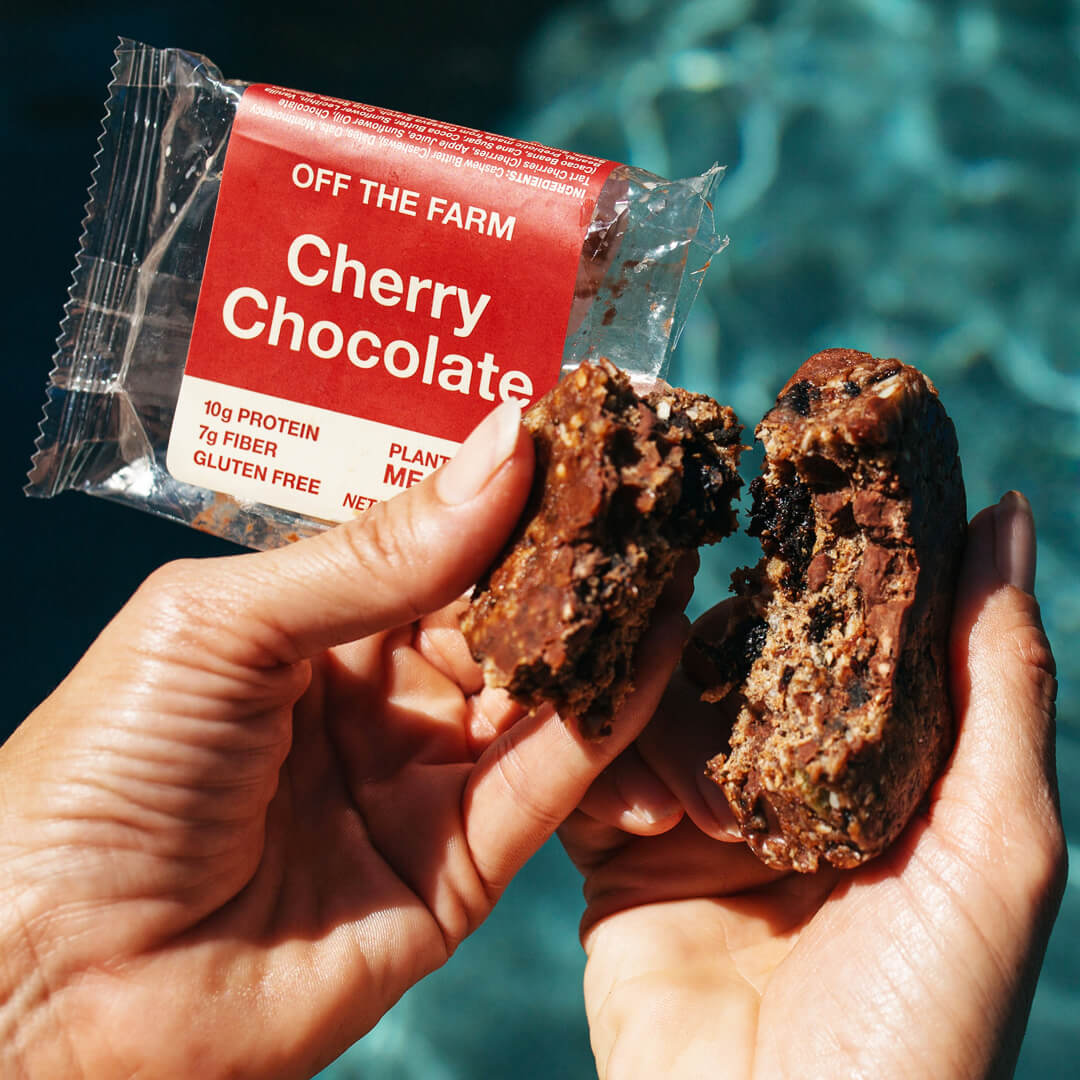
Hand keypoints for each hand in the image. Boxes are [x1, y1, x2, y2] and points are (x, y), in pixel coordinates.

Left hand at [0, 402, 690, 1079]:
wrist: (56, 983)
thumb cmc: (102, 776)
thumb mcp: (226, 626)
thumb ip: (376, 552)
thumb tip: (505, 444)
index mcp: (312, 624)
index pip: (434, 543)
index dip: (505, 493)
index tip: (581, 436)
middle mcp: (376, 695)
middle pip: (498, 615)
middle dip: (571, 560)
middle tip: (648, 493)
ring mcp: (421, 778)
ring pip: (538, 693)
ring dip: (604, 631)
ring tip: (671, 559)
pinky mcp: (459, 865)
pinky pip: (547, 781)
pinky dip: (607, 721)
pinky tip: (657, 652)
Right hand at [561, 492, 1066, 1078]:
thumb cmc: (929, 1011)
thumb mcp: (997, 836)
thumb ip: (997, 674)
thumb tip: (1006, 514)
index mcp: (879, 768)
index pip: (837, 633)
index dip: (816, 561)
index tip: (785, 476)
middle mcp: (784, 782)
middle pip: (730, 658)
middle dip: (708, 620)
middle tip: (674, 562)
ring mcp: (698, 819)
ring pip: (654, 704)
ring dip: (651, 700)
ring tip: (656, 714)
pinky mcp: (620, 859)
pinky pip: (592, 774)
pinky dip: (593, 754)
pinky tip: (616, 769)